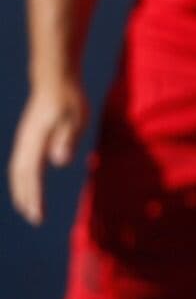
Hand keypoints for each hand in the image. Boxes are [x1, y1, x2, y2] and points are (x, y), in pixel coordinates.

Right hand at [9, 79, 87, 224]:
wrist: (54, 80)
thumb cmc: (69, 99)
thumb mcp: (76, 117)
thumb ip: (67, 139)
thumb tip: (59, 162)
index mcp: (36, 142)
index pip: (33, 176)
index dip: (34, 197)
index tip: (38, 215)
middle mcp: (25, 144)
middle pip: (21, 177)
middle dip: (26, 199)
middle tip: (35, 218)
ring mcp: (23, 140)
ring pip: (17, 171)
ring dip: (21, 191)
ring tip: (28, 208)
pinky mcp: (26, 138)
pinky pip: (19, 164)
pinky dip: (21, 179)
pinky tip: (27, 185)